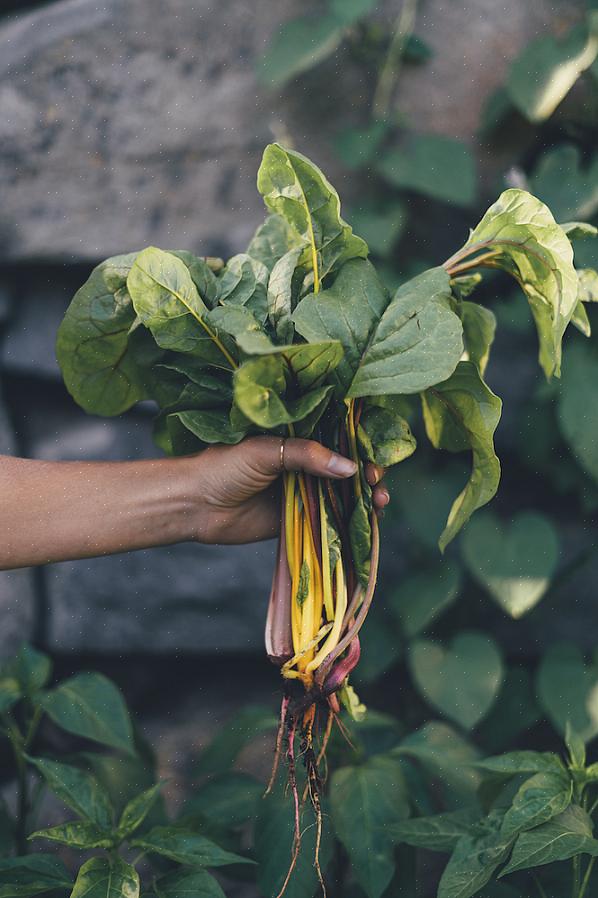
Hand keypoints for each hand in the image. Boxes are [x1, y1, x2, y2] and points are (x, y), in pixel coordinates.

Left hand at [191, 436, 389, 544]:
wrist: (195, 504)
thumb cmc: (223, 466)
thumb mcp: (265, 450)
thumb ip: (306, 456)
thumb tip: (350, 469)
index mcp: (296, 437)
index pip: (338, 436)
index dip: (361, 443)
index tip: (376, 452)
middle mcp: (304, 462)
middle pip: (347, 466)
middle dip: (369, 472)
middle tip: (376, 480)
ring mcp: (303, 491)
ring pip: (345, 493)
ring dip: (367, 497)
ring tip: (380, 501)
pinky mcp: (299, 519)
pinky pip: (332, 519)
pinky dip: (353, 520)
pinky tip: (370, 521)